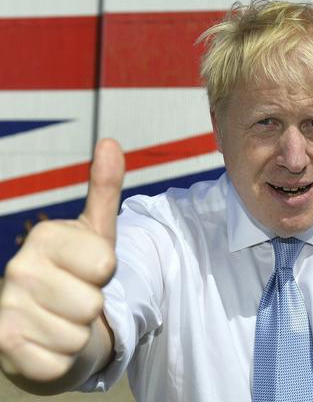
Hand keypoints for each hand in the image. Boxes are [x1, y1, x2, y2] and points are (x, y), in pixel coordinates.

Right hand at [0, 139, 123, 381]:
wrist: (47, 325)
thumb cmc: (79, 274)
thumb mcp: (97, 232)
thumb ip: (104, 189)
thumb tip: (110, 142)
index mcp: (43, 237)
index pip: (106, 263)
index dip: (106, 271)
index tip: (91, 269)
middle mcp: (16, 269)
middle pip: (93, 302)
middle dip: (92, 306)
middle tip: (75, 298)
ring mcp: (6, 308)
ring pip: (79, 334)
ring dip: (78, 333)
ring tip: (61, 319)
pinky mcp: (3, 347)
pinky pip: (60, 361)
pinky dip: (62, 359)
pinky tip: (47, 343)